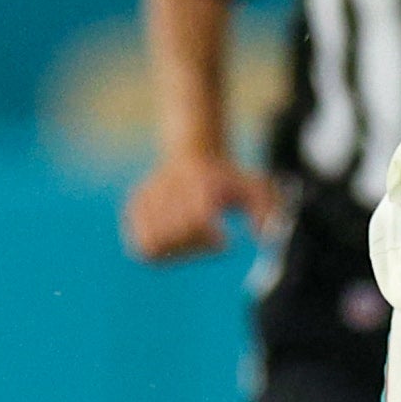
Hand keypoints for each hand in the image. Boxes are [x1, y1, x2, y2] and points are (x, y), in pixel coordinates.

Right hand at [119, 147, 281, 263]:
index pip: (197, 220)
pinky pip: (141, 243)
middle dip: (196, 245)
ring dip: (176, 248)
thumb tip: (264, 237)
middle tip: (210, 240)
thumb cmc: (228, 178)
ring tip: (191, 240)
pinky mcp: (133, 207)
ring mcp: (147, 196)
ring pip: (154, 243)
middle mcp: (170, 186)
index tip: (225, 241)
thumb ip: (266, 210)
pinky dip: (158, 245)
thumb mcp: (255, 188)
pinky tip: (174, 236)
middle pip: (176, 236)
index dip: (209, 239)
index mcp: (199, 180)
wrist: (192, 153)